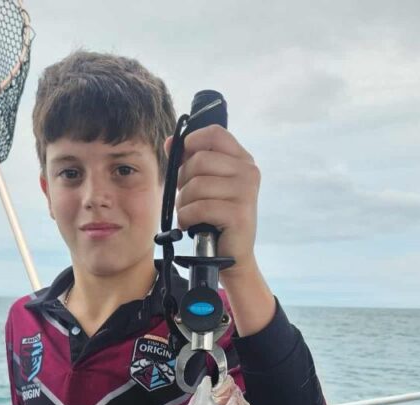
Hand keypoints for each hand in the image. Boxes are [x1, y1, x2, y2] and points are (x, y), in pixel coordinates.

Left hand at [169, 124, 260, 279]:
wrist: (231, 256)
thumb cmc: (216, 219)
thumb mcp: (205, 185)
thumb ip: (190, 161)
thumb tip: (170, 142)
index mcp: (243, 160)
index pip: (215, 134)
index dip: (192, 142)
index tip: (182, 158)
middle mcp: (248, 172)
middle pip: (200, 160)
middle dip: (183, 181)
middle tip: (185, 198)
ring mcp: (246, 192)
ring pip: (196, 185)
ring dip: (183, 203)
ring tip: (187, 214)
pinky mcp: (238, 214)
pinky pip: (199, 207)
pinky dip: (186, 218)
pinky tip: (190, 225)